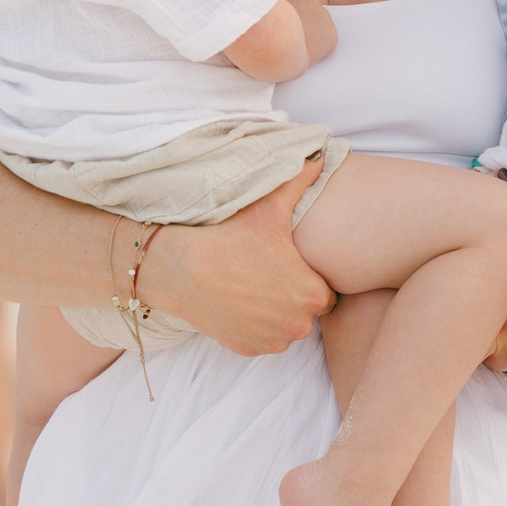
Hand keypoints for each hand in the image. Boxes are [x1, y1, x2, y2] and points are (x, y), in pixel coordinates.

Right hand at [137, 157, 331, 355]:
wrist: (181, 269)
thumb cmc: (229, 237)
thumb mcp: (269, 206)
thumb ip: (300, 181)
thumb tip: (320, 156)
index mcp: (312, 293)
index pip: (326, 291)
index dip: (308, 276)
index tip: (289, 264)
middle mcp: (298, 324)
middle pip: (306, 310)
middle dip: (293, 296)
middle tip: (269, 272)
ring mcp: (272, 340)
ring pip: (284, 326)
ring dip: (276, 313)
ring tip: (253, 286)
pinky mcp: (248, 349)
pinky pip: (261, 337)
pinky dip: (254, 324)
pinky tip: (239, 301)